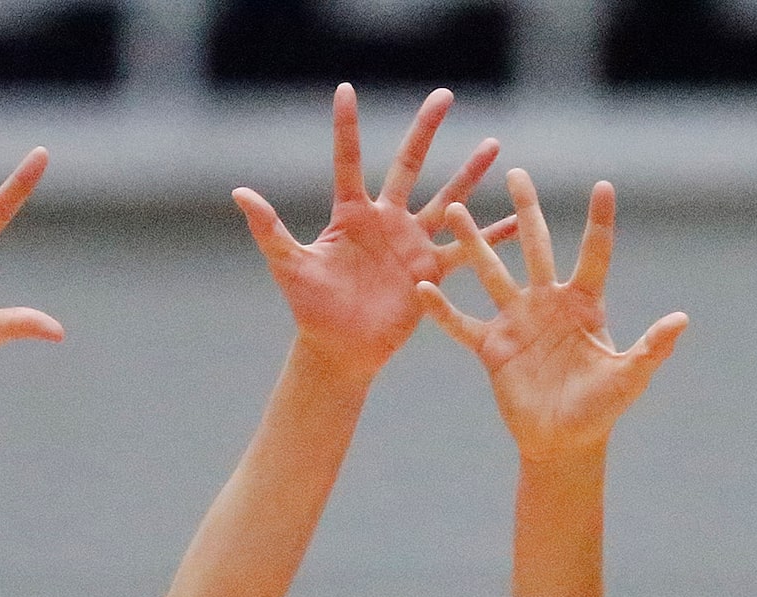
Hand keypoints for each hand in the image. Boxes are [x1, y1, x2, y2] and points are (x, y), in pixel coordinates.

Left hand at [233, 84, 512, 380]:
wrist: (340, 348)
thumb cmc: (311, 308)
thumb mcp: (289, 266)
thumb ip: (270, 229)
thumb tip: (241, 192)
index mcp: (351, 214)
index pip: (348, 160)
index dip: (346, 126)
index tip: (346, 89)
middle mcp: (385, 220)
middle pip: (409, 165)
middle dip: (426, 130)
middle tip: (445, 96)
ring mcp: (410, 243)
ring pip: (446, 199)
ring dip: (469, 174)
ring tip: (494, 146)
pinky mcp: (430, 271)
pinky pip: (465, 251)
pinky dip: (490, 236)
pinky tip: (516, 219)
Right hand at [419, 172, 688, 462]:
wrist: (563, 442)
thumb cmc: (600, 409)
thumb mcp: (628, 377)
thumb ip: (652, 347)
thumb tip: (682, 319)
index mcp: (584, 305)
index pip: (594, 254)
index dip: (599, 222)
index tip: (603, 186)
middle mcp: (548, 304)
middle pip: (536, 247)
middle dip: (526, 210)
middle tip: (517, 173)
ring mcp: (517, 322)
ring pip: (492, 274)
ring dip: (474, 243)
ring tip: (456, 211)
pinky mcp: (492, 347)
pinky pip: (462, 324)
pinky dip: (442, 309)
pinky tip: (423, 286)